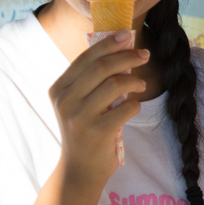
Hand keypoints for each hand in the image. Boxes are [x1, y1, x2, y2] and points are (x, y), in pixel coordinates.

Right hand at [49, 29, 147, 185]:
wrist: (79, 170)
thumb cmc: (84, 131)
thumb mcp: (78, 103)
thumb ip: (91, 80)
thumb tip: (120, 50)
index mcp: (59, 89)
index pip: (86, 58)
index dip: (108, 43)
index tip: (128, 34)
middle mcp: (65, 101)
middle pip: (101, 67)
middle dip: (127, 57)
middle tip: (144, 54)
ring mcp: (79, 117)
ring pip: (114, 84)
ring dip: (134, 80)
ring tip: (141, 83)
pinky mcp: (97, 132)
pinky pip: (125, 108)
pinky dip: (134, 104)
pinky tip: (134, 106)